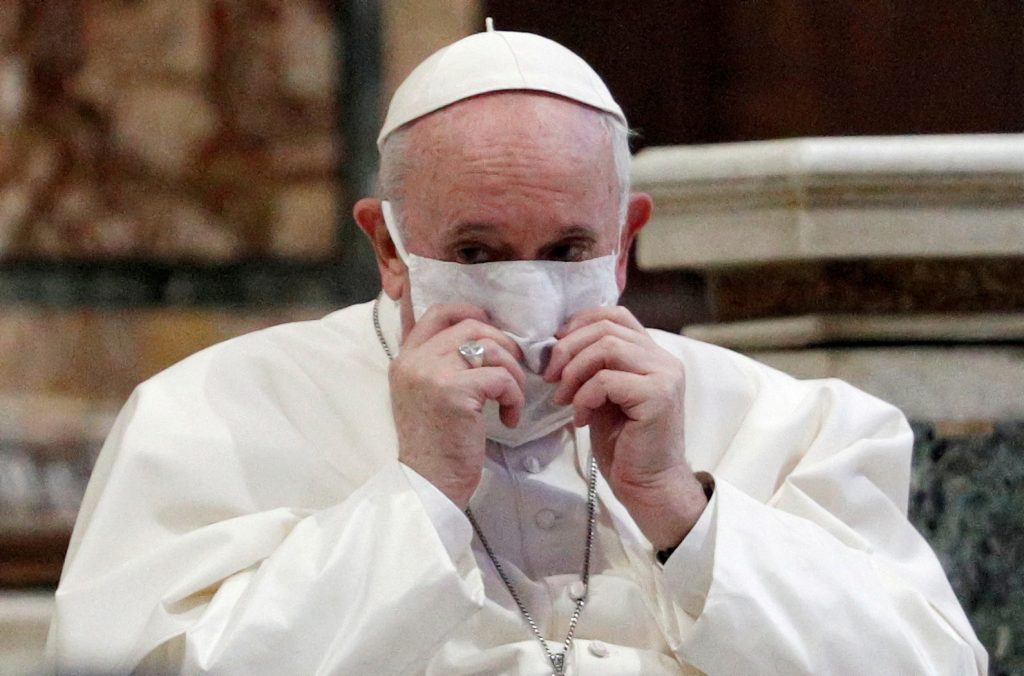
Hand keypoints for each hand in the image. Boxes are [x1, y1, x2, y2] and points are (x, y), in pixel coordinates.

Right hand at [390, 303, 525, 507]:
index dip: (471, 313)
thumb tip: (483, 338)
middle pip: (472, 326)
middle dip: (503, 345)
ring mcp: (432, 374)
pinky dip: (514, 396)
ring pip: (491, 348)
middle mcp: (414, 361)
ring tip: (511, 399)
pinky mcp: (455, 392)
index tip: (492, 333)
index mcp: (405, 359)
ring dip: (513, 372)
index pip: (438, 312)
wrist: (428, 484)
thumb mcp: (426, 395)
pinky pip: (501, 377)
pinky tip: (509, 418)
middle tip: (513, 373)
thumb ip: (441, 365)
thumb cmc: (435, 445)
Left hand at [544, 307, 707, 549]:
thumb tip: (558, 344)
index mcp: (651, 355)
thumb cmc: (625, 444)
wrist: (649, 485)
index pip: (615, 315)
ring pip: (606, 348)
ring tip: (563, 398)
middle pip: (606, 328)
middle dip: (568, 349)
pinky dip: (585, 396)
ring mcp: (664, 376)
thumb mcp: (604, 396)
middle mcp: (663, 360)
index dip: (580, 322)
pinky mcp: (658, 396)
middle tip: (550, 377)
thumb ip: (594, 367)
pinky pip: (607, 380)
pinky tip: (581, 417)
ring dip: (574, 371)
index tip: (556, 346)